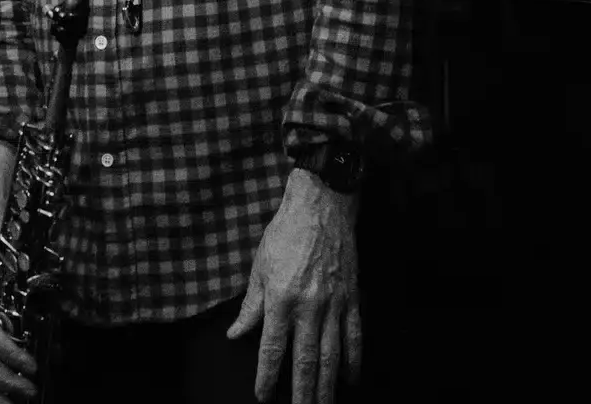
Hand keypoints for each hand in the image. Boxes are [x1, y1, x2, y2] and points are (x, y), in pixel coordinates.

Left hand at [226, 169, 362, 403]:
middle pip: (306, 360)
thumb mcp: (260, 268)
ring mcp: (334, 304)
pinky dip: (354, 360)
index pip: (272, 349)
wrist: (322, 206)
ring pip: (332, 355)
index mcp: (281, 299)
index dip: (267, 377)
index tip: (263, 397)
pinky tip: (350, 379)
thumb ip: (251, 306)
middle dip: (302, 392)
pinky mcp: (352, 298)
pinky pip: (354, 335)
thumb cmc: (286, 234)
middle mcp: (309, 306)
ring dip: (328, 386)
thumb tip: (235, 335)